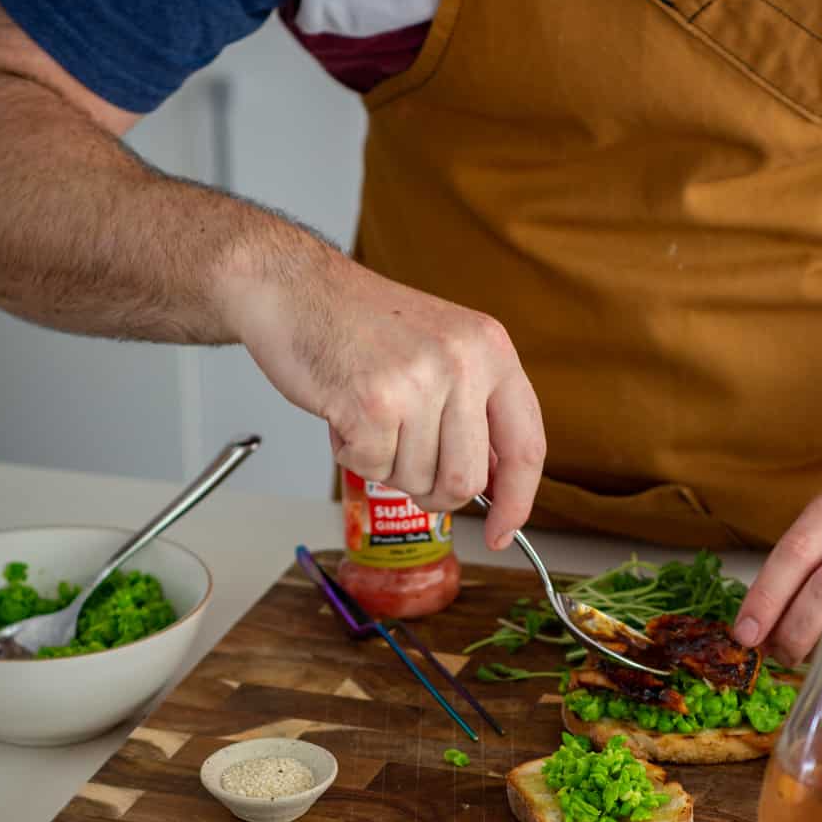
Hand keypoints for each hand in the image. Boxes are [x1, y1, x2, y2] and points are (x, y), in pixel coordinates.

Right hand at [231, 248, 545, 549]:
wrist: (295, 288)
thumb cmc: (361, 324)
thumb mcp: (442, 349)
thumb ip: (473, 410)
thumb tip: (492, 485)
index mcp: (491, 349)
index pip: (526, 444)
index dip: (518, 501)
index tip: (502, 533)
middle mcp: (463, 362)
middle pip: (466, 480)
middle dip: (432, 490)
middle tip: (403, 459)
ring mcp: (419, 382)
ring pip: (418, 480)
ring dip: (386, 464)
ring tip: (369, 416)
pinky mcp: (373, 402)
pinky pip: (373, 468)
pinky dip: (352, 455)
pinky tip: (345, 414)